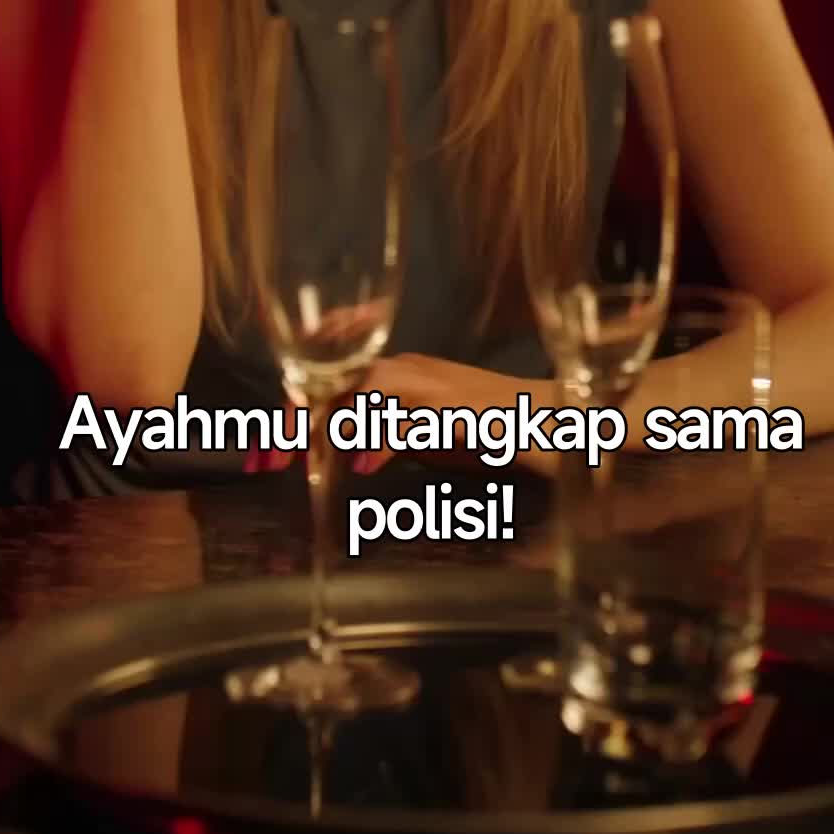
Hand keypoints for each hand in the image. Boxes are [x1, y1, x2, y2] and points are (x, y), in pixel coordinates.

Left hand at [245, 353, 522, 475]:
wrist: (558, 420)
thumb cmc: (497, 428)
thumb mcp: (434, 432)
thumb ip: (394, 435)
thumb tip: (353, 454)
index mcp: (407, 370)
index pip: (341, 375)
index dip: (304, 402)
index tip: (276, 437)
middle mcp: (417, 369)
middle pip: (345, 379)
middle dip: (305, 415)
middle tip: (278, 455)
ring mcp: (438, 386)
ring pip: (370, 389)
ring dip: (335, 424)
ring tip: (312, 461)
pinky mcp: (459, 410)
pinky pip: (411, 419)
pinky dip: (383, 440)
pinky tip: (367, 464)